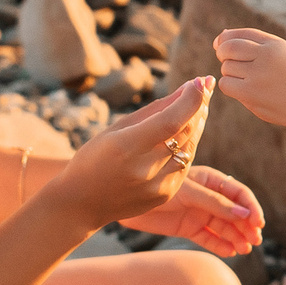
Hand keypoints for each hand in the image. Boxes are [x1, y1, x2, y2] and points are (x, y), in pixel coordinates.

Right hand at [40, 78, 221, 230]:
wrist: (80, 203)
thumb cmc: (94, 158)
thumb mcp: (116, 129)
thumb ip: (154, 110)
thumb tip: (187, 89)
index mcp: (127, 148)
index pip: (171, 121)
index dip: (191, 100)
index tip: (200, 80)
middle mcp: (146, 169)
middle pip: (185, 132)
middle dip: (198, 106)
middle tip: (204, 86)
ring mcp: (158, 186)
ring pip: (190, 147)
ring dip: (197, 124)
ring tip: (199, 105)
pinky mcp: (165, 195)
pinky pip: (185, 164)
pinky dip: (188, 144)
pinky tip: (187, 130)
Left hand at [121, 166, 264, 258]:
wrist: (125, 200)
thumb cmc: (158, 186)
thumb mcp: (189, 192)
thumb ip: (215, 204)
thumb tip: (244, 214)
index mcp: (211, 180)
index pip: (239, 194)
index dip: (251, 207)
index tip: (258, 223)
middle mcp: (208, 198)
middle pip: (234, 213)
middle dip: (246, 226)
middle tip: (255, 241)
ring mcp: (198, 214)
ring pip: (224, 228)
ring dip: (236, 238)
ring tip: (244, 249)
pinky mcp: (188, 229)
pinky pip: (208, 239)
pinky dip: (220, 246)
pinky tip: (230, 253)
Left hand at [214, 28, 285, 126]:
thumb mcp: (280, 52)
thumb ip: (253, 42)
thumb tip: (221, 37)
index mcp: (274, 44)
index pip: (240, 34)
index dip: (225, 39)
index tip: (221, 45)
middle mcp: (267, 56)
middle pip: (228, 48)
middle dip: (223, 54)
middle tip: (228, 61)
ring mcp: (259, 75)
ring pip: (226, 67)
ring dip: (230, 72)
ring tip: (244, 78)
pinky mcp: (251, 93)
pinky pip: (226, 84)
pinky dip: (229, 85)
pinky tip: (241, 88)